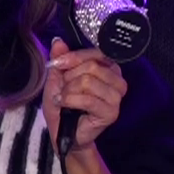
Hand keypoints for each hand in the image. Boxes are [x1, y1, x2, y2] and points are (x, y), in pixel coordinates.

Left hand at [44, 37, 127, 153]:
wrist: (62, 133)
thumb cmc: (62, 105)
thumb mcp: (57, 78)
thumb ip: (60, 59)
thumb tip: (58, 41)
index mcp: (108, 68)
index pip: (95, 53)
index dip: (74, 57)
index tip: (57, 64)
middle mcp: (117, 80)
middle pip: (91, 67)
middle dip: (70, 77)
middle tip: (62, 88)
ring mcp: (116, 97)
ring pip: (89, 81)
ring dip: (69, 90)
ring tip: (63, 98)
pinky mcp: (111, 113)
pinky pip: (89, 99)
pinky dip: (70, 100)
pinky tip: (63, 103)